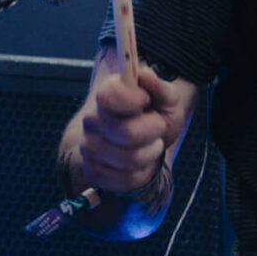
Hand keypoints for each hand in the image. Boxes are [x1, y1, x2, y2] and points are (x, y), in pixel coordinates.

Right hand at [71, 64, 192, 194]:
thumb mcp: (166, 98)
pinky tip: (142, 162)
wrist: (144, 141)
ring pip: (130, 159)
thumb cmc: (155, 115)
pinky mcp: (94, 173)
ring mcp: (89, 148)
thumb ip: (159, 86)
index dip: (134, 99)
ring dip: (151, 152)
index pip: (109, 96)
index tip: (146, 100)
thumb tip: (145, 75)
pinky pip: (126, 180)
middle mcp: (92, 121)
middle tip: (157, 125)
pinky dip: (143, 172)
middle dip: (154, 130)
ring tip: (150, 144)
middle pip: (127, 133)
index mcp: (105, 95)